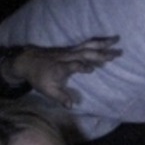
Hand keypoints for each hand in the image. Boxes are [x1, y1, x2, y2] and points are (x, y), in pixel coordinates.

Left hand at [4, 37, 121, 108]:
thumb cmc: (38, 77)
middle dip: (101, 53)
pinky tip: (108, 40)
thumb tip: (71, 106)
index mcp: (61, 67)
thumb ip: (61, 98)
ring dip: (103, 43)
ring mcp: (70, 51)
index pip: (74, 65)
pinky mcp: (71, 48)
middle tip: (117, 54)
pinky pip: (87, 43)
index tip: (92, 70)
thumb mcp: (47, 91)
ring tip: (117, 39)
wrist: (27, 60)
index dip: (82, 67)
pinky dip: (98, 41)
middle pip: (85, 53)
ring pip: (88, 45)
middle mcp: (67, 57)